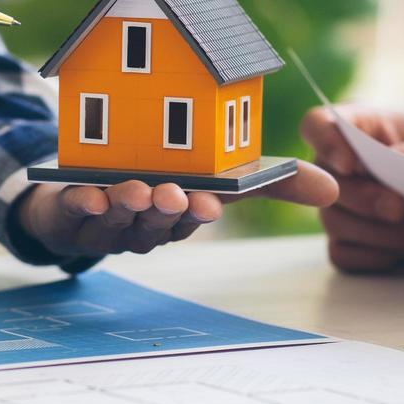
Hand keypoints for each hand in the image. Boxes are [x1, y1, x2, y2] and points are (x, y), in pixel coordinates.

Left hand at [16, 163, 339, 258]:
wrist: (84, 197)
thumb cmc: (164, 184)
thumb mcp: (219, 179)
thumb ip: (273, 184)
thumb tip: (335, 190)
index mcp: (178, 218)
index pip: (190, 219)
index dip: (197, 213)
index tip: (207, 203)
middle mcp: (142, 225)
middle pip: (154, 222)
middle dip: (164, 210)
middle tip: (171, 193)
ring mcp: (104, 222)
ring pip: (116, 219)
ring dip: (125, 205)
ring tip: (133, 189)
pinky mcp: (68, 213)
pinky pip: (72, 214)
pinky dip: (79, 204)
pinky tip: (85, 195)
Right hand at [301, 104, 403, 272]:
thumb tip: (401, 161)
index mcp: (354, 128)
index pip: (317, 125)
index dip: (324, 142)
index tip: (349, 163)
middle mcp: (333, 166)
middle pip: (323, 181)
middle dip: (363, 199)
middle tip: (398, 208)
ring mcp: (335, 206)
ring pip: (335, 222)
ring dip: (380, 233)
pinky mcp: (344, 240)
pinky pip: (345, 254)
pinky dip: (378, 255)